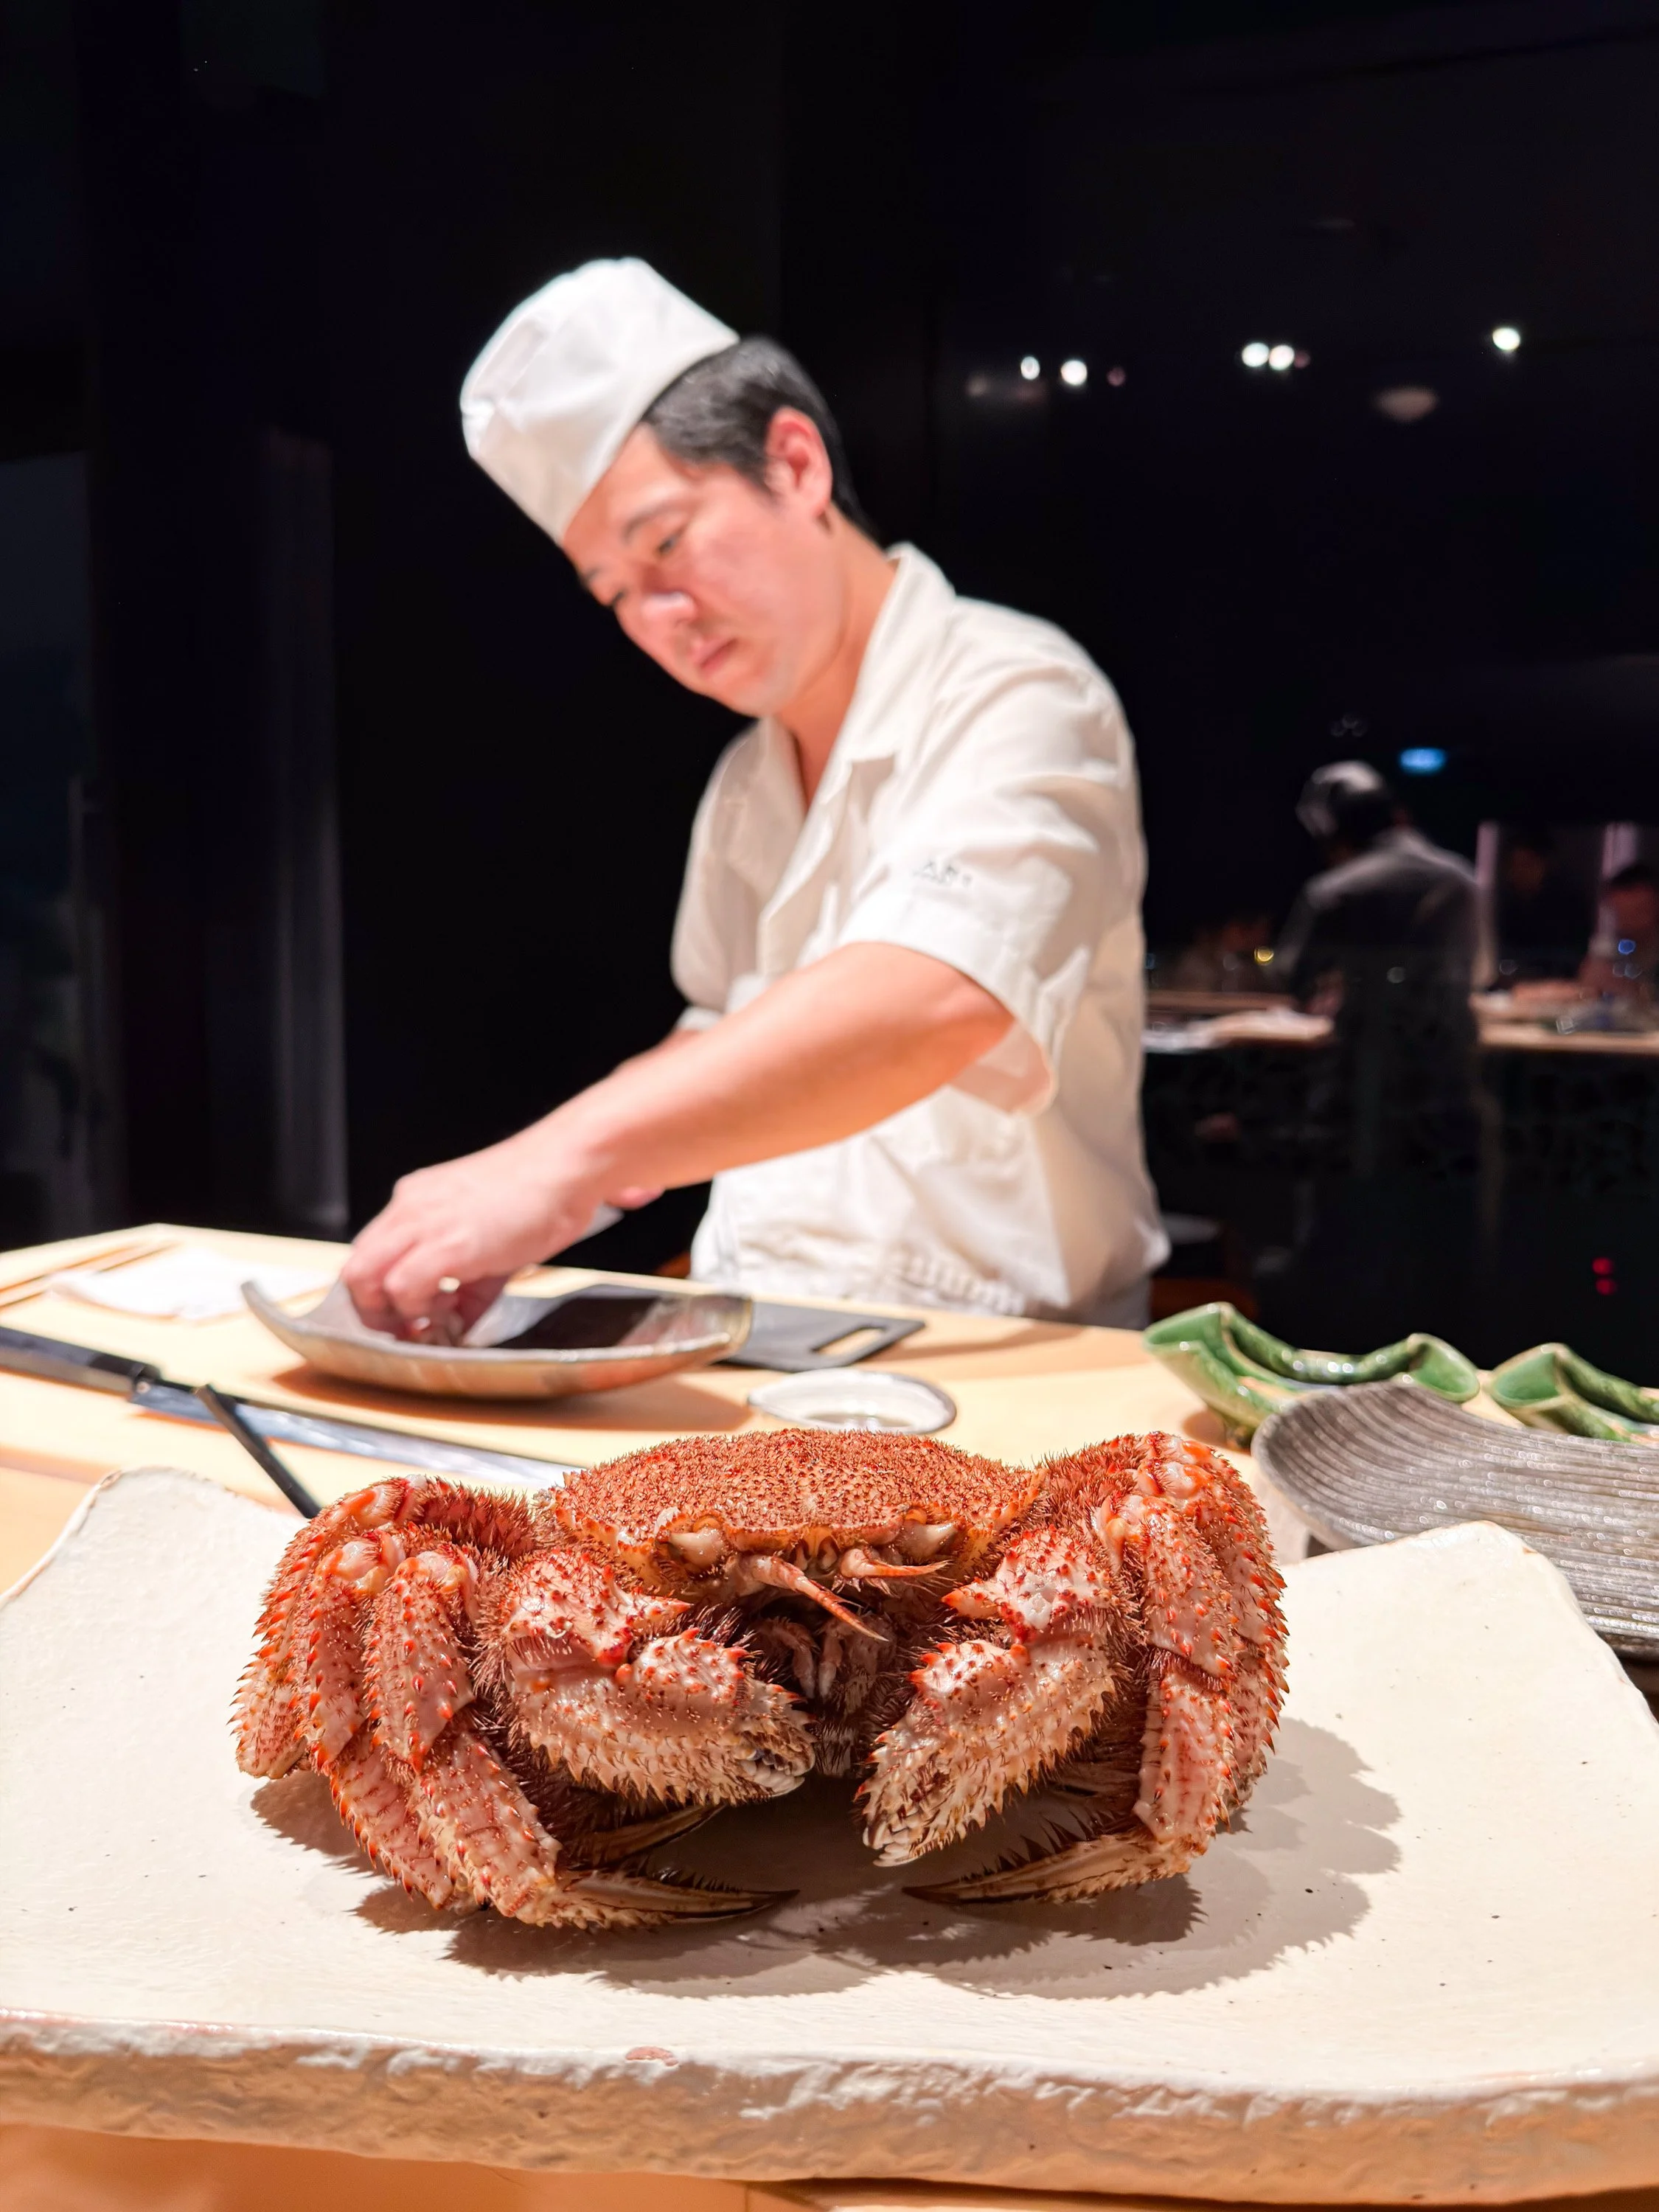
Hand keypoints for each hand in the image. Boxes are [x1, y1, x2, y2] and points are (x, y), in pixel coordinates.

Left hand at [342, 1132, 646, 1338]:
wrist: (567, 1166)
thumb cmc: (540, 1194)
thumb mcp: (491, 1237)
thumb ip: (469, 1283)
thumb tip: (462, 1319)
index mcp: (417, 1200)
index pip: (370, 1253)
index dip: (379, 1294)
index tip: (403, 1318)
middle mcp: (410, 1208)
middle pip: (355, 1269)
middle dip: (373, 1311)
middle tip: (407, 1330)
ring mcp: (422, 1224)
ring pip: (363, 1279)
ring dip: (390, 1313)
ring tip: (430, 1321)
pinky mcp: (444, 1244)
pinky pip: (402, 1289)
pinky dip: (418, 1312)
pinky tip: (450, 1313)